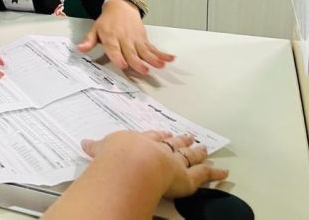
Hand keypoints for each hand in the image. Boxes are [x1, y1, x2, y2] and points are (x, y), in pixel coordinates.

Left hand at [77, 0, 173, 73]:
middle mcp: (124, 38)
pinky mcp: (144, 39)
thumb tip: (80, 49)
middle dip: (137, 62)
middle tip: (143, 70)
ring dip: (153, 58)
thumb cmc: (107, 21)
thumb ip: (89, 41)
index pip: (114, 48)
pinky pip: (153, 47)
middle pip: (131, 52)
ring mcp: (135, 39)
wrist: (120, 6)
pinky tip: (170, 58)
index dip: (117, 56)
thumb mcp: (95, 29)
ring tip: (160, 65)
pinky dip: (162, 53)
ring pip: (144, 50)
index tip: (122, 64)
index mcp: (111, 37)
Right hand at [81, 130, 228, 198]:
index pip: (151, 137)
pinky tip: (224, 171)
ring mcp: (175, 160)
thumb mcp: (102, 149)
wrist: (133, 163)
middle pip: (172, 142)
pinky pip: (204, 174)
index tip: (162, 132)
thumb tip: (84, 143)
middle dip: (179, 139)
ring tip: (203, 147)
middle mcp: (160, 148)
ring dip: (197, 151)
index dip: (157, 135)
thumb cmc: (117, 156)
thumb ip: (96, 147)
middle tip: (186, 135)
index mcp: (140, 141)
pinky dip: (214, 173)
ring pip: (189, 155)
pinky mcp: (188, 176)